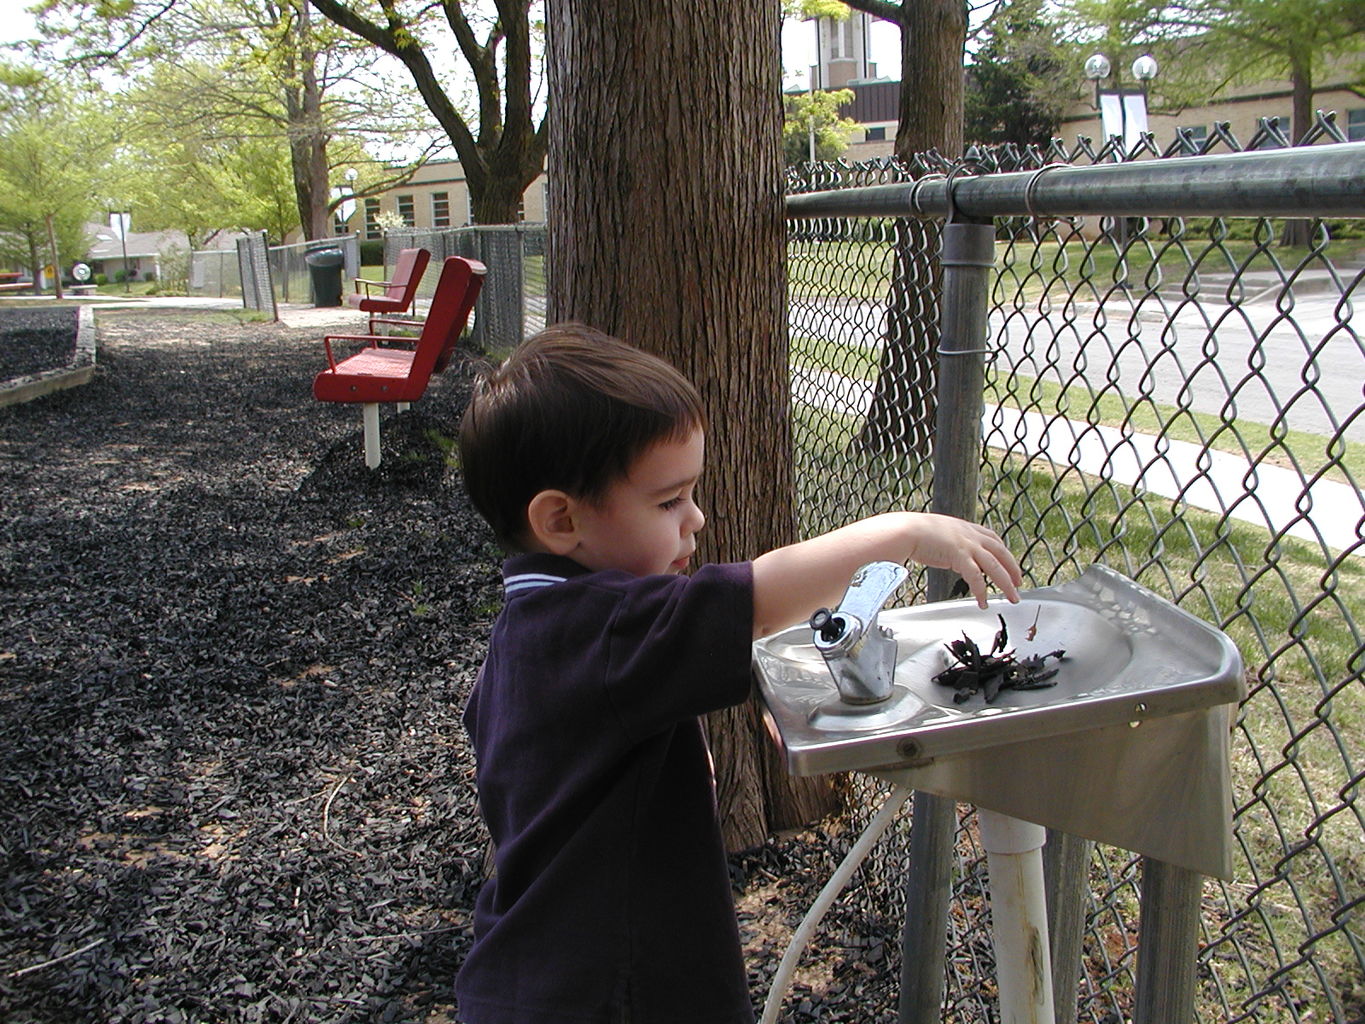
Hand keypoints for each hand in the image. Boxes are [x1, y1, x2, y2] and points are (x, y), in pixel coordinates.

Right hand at [904, 513, 1022, 607]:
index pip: (993, 539)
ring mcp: (967, 544)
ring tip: (1012, 597)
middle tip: (1019, 584)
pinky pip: (976, 577)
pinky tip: (982, 601)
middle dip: (1012, 569)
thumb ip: (949, 542)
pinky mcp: (960, 556)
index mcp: (966, 528)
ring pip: (995, 566)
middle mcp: (970, 535)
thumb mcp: (939, 533)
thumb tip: (947, 552)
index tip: (1009, 563)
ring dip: (1006, 583)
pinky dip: (981, 590)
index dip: (1004, 552)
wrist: (906, 530)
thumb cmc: (915, 533)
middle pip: (1000, 552)